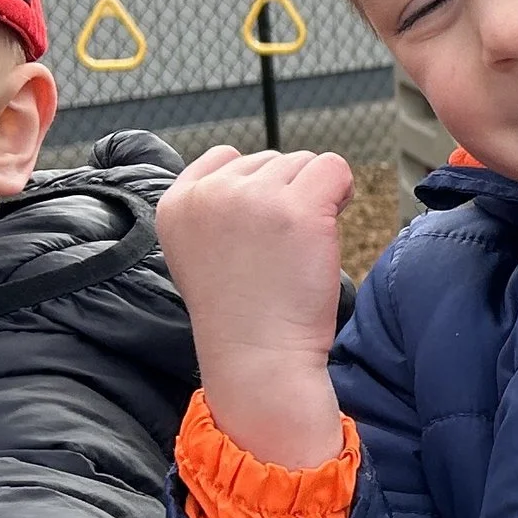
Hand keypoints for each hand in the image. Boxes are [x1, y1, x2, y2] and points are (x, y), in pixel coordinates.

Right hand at [158, 145, 352, 466]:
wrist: (259, 361)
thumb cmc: (242, 315)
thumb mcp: (202, 252)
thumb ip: (218, 208)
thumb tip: (268, 174)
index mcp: (175, 203)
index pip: (224, 157)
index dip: (255, 190)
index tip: (257, 237)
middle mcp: (209, 193)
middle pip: (270, 160)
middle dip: (285, 197)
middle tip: (279, 255)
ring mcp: (253, 198)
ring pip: (303, 164)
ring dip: (313, 199)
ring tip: (298, 251)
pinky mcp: (298, 208)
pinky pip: (335, 168)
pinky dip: (341, 192)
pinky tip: (327, 232)